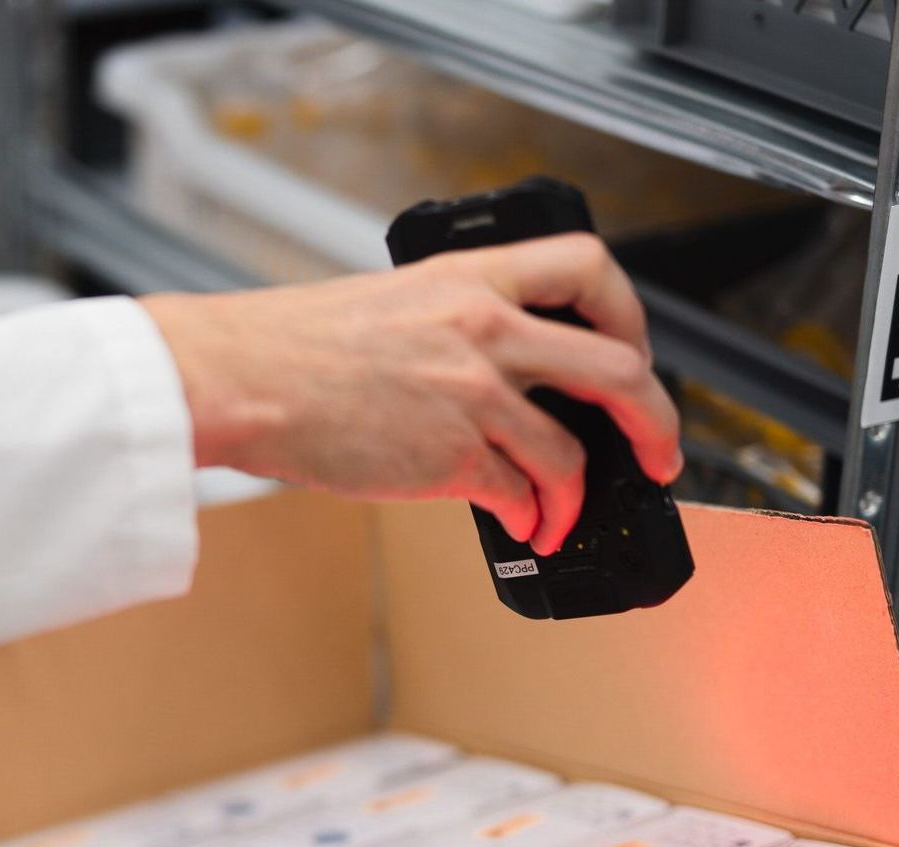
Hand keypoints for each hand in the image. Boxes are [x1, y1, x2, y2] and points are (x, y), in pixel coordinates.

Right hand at [140, 234, 682, 554]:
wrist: (241, 377)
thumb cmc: (291, 346)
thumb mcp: (391, 303)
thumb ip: (455, 327)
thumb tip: (501, 377)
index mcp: (471, 278)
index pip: (588, 268)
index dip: (629, 314)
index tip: (632, 348)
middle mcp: (486, 328)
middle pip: (618, 369)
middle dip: (656, 422)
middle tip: (658, 452)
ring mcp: (474, 394)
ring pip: (572, 452)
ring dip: (579, 496)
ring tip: (561, 516)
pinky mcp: (452, 455)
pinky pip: (522, 495)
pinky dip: (531, 520)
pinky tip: (520, 527)